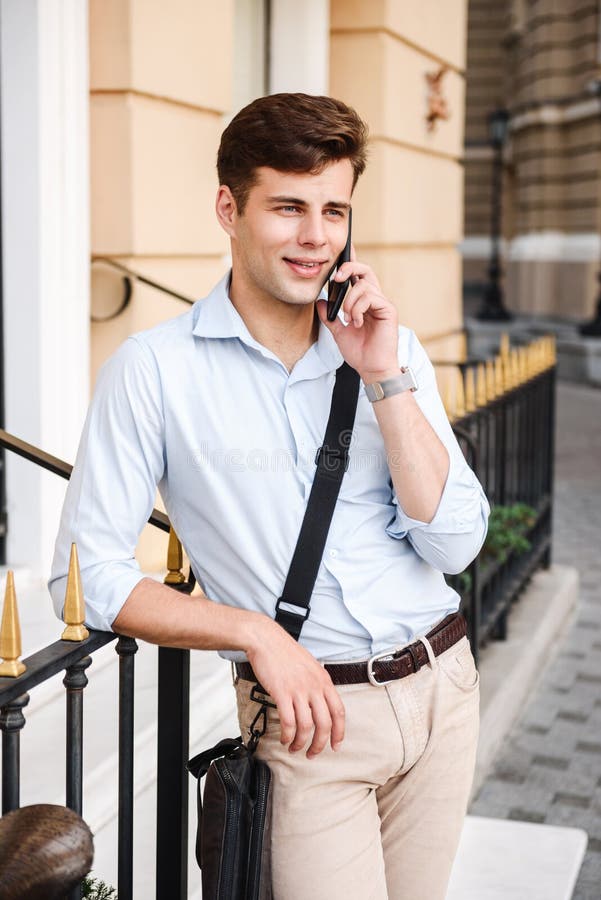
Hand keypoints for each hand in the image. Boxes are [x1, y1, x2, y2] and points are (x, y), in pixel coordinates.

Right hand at [245, 617, 344, 757]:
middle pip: (325, 724)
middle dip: (320, 744)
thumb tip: (319, 703)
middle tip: (313, 754)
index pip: (339, 712)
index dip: (339, 732)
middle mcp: (314, 686)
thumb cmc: (285, 652)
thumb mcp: (310, 665)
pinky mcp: (282, 692)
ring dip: (301, 743)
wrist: (266, 639)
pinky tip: (284, 739)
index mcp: (324, 680)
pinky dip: (287, 735)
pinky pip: (288, 721)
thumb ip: (317, 684)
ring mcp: (299, 689)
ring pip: (307, 726)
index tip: (335, 746)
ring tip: (294, 748)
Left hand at [316, 253, 399, 382]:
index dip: (350, 263)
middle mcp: (375, 299)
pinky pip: (370, 297)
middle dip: (348, 269)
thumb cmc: (359, 352)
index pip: (358, 276)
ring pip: (363, 286)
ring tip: (347, 318)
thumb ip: (329, 316)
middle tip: (335, 278)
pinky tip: (356, 323)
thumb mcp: (338, 331)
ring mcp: (383, 304)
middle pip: (364, 270)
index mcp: (364, 302)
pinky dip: (358, 309)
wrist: (371, 369)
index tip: (342, 252)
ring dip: (349, 301)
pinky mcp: (388, 310)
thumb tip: (319, 301)